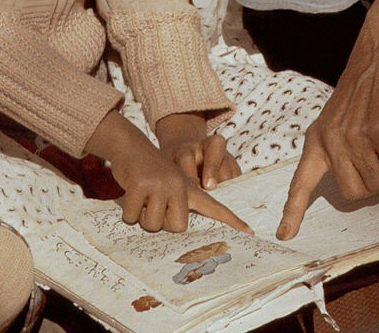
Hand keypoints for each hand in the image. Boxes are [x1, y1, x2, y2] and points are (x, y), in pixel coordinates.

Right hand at [87, 110, 251, 234]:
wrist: (131, 146)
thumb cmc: (150, 175)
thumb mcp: (170, 186)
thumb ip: (180, 205)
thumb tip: (180, 228)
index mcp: (190, 188)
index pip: (215, 206)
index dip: (231, 220)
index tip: (250, 232)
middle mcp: (180, 184)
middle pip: (176, 228)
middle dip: (162, 223)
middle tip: (154, 203)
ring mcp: (161, 183)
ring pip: (152, 225)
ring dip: (142, 217)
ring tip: (143, 196)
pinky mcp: (141, 183)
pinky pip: (132, 217)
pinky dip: (128, 211)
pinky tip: (131, 192)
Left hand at [277, 0, 378, 239]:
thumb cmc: (366, 89)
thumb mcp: (340, 119)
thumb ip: (342, 149)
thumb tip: (359, 184)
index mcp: (317, 139)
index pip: (301, 182)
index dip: (293, 211)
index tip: (284, 235)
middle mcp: (330, 141)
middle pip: (354, 193)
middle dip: (374, 183)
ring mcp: (352, 137)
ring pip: (377, 182)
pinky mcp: (376, 132)